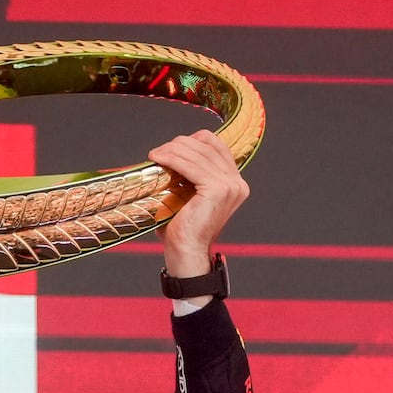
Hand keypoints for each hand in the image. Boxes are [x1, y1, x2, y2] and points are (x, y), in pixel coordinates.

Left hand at [148, 129, 249, 276]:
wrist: (186, 252)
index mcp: (234, 182)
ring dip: (172, 150)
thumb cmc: (183, 228)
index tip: (171, 146)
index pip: (216, 146)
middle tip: (159, 151)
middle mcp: (237, 182)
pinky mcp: (217, 189)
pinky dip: (172, 159)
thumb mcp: (190, 194)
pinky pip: (190, 165)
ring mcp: (229, 185)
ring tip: (155, 154)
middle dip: (179, 144)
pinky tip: (158, 159)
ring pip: (197, 154)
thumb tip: (172, 151)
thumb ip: (190, 174)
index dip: (193, 140)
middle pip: (207, 146)